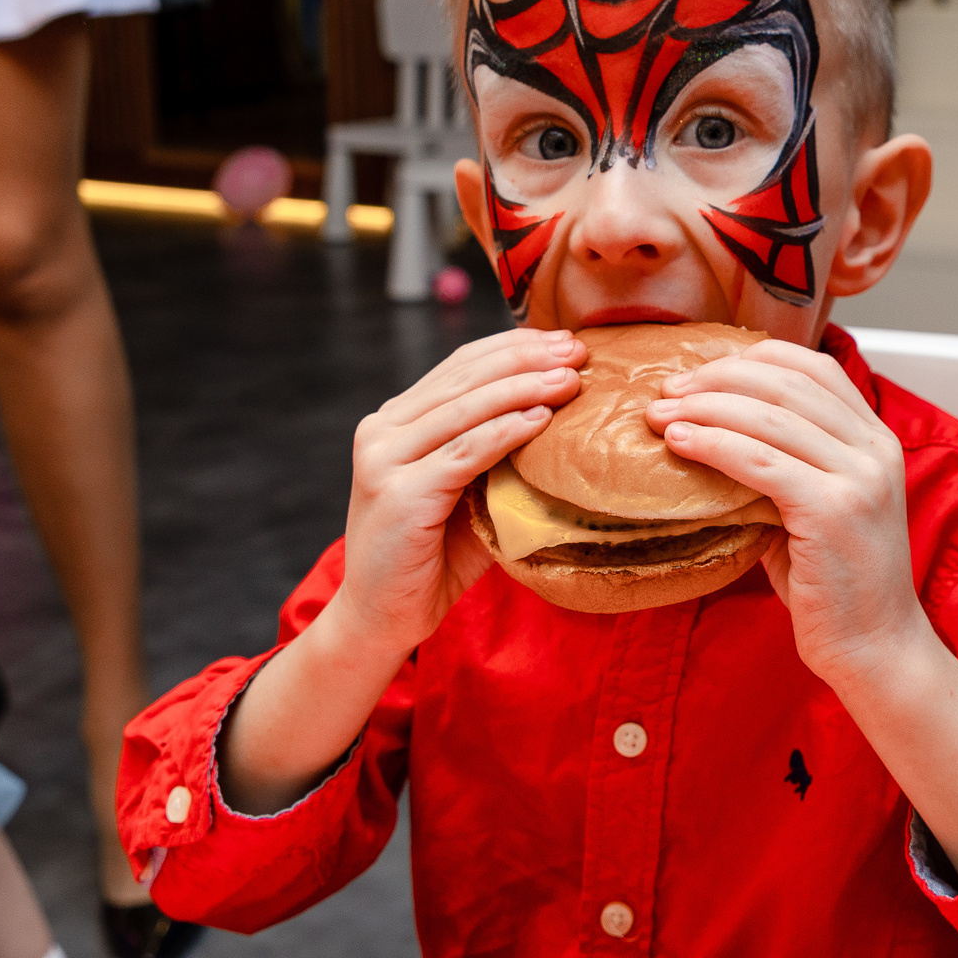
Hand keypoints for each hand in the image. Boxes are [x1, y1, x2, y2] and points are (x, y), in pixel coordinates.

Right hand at [328, 327, 588, 657]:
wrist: (381, 616)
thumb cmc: (431, 557)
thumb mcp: (463, 492)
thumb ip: (490, 453)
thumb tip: (557, 415)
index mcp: (394, 422)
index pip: (459, 367)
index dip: (512, 348)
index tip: (561, 342)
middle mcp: (381, 432)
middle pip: (464, 379)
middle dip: (526, 359)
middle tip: (576, 351)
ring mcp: (385, 461)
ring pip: (466, 410)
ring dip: (525, 389)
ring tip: (571, 380)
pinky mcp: (401, 494)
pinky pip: (465, 453)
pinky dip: (506, 433)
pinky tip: (541, 421)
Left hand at [649, 341, 928, 687]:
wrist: (876, 648)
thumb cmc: (839, 586)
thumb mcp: (817, 507)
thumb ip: (782, 466)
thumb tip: (712, 434)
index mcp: (876, 439)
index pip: (814, 366)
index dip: (751, 358)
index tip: (701, 372)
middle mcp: (874, 448)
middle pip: (785, 381)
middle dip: (717, 377)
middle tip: (667, 391)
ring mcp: (858, 477)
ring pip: (767, 416)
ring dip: (704, 407)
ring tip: (660, 415)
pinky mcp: (833, 510)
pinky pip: (759, 461)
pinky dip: (713, 444)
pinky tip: (681, 443)